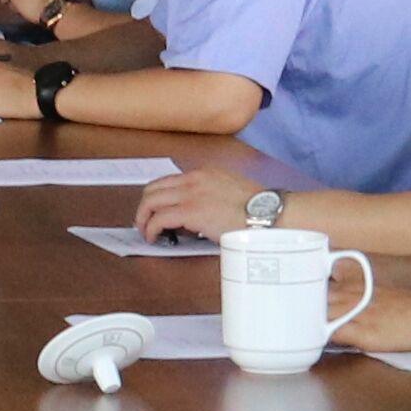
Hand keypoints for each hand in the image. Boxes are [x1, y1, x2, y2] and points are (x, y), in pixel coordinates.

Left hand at [132, 163, 256, 240]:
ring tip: (145, 231)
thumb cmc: (257, 208)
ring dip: (143, 217)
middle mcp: (193, 179)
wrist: (267, 213)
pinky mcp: (190, 212)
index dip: (158, 197)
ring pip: (150, 201)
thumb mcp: (232, 190)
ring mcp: (191, 194)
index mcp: (204, 173)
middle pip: (154, 188)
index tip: (155, 209)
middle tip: (144, 220)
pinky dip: (150, 228)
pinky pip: (158, 219)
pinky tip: (153, 237)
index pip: (169, 181)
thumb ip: (212, 194)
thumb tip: (201, 212)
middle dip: (145, 206)